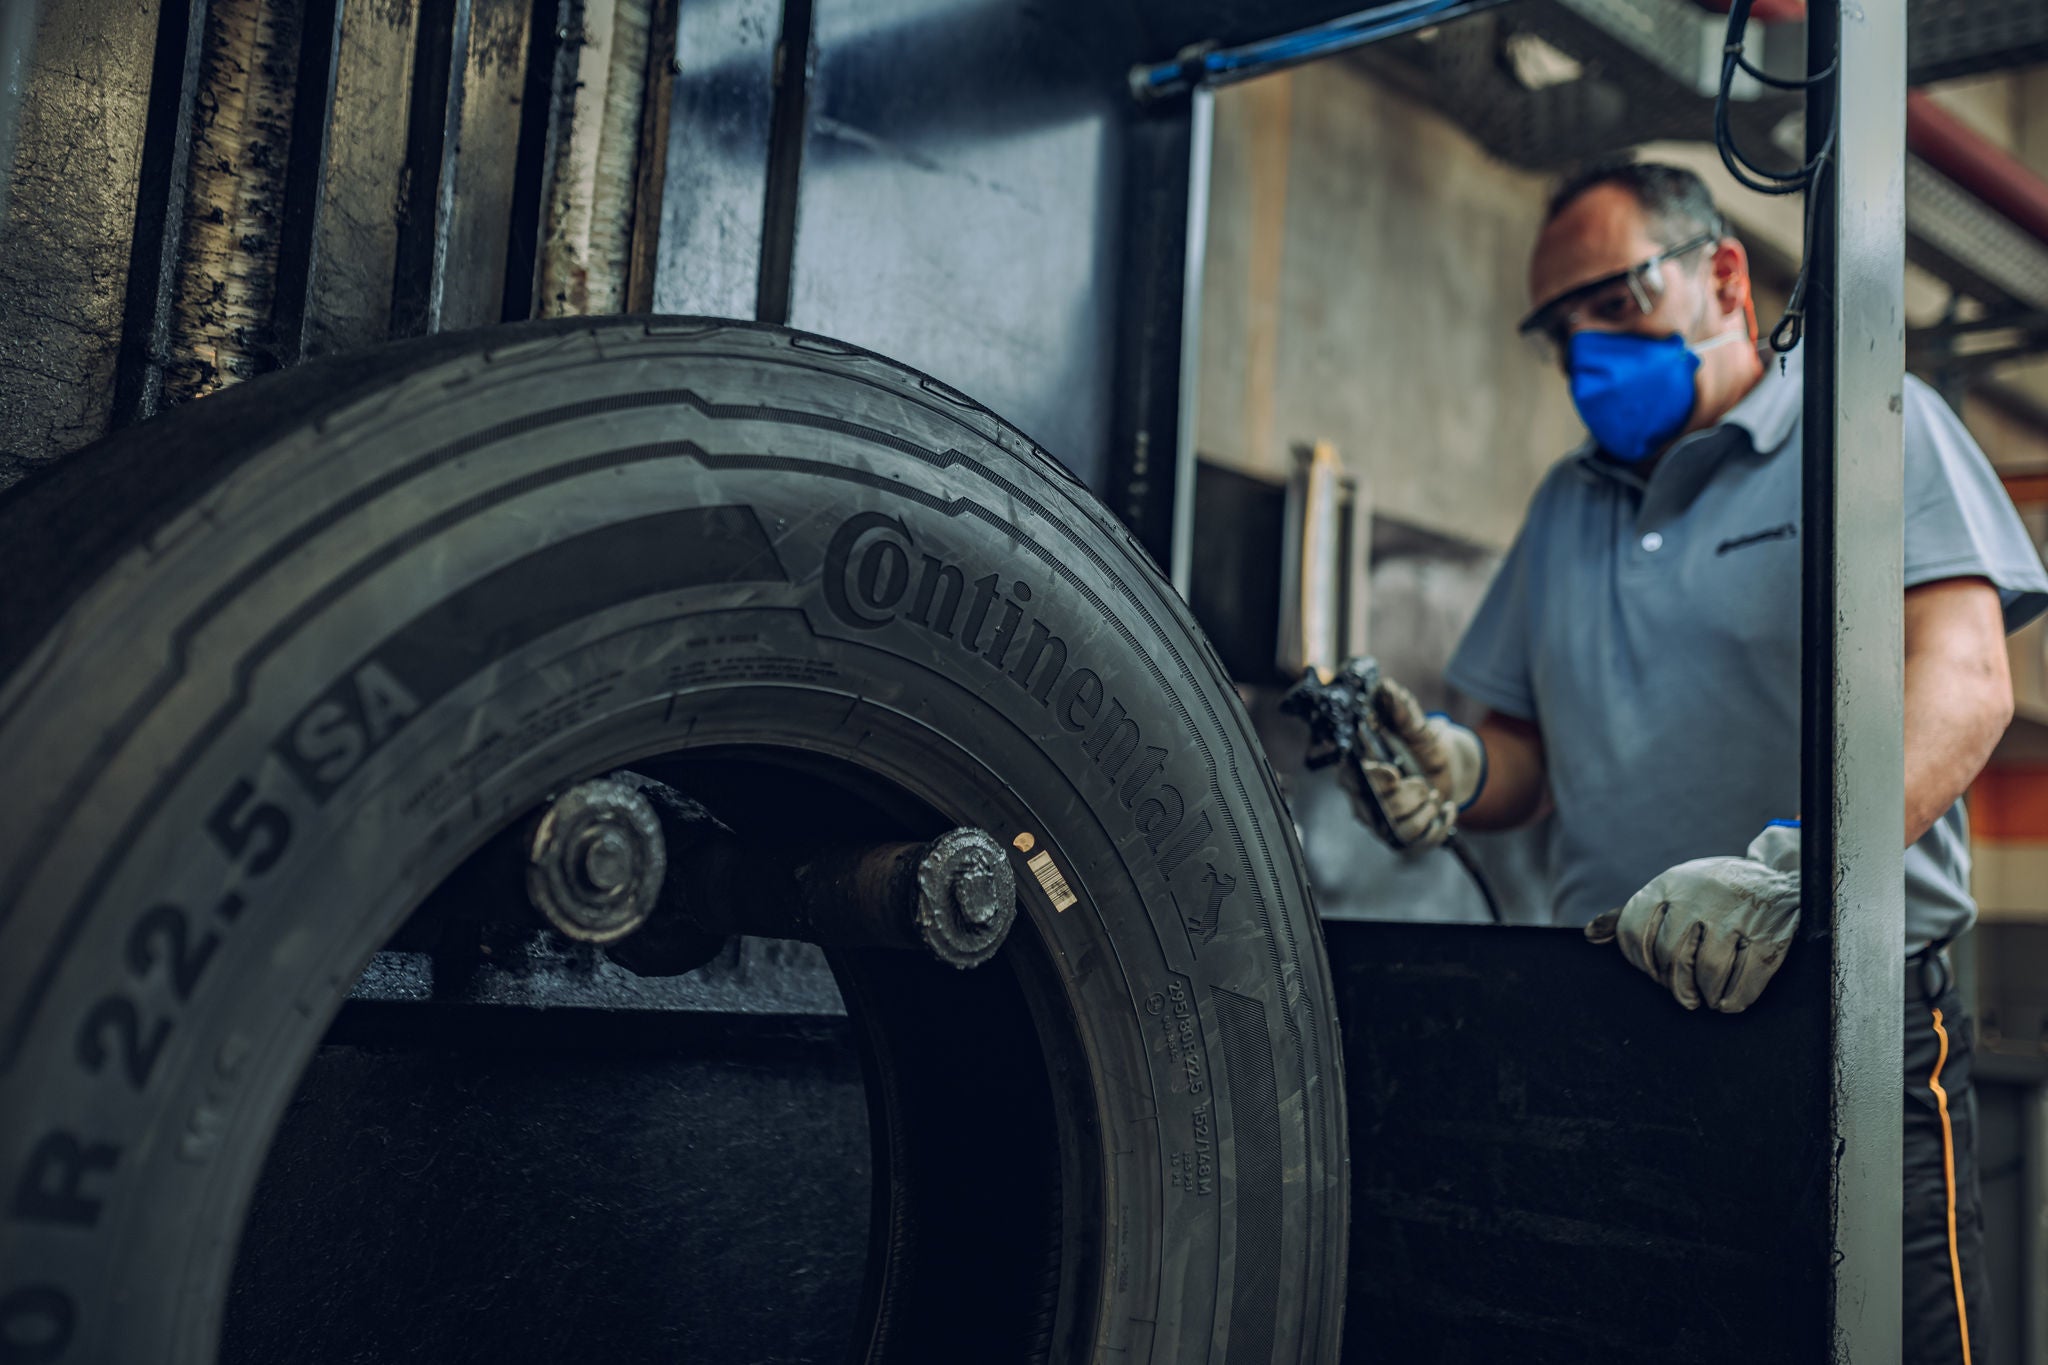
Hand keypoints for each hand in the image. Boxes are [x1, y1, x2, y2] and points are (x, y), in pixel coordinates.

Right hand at [1335, 674, 1484, 850]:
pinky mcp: (1402, 837)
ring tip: (1434, 796)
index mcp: (1360, 770)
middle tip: (1422, 784)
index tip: (1393, 771)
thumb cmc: (1424, 748)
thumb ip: (1403, 710)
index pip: (1350, 779)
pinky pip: (1418, 843)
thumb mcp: (1419, 728)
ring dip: (1424, 812)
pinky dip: (1439, 825)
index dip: (1373, 779)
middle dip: (1405, 798)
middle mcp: (1364, 799)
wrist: (1449, 770)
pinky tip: (1447, 808)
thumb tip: (1387, 687)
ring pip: (1399, 829)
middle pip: (1376, 809)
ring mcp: (1382, 821)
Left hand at [1584, 823, 1800, 1012]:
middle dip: (1675, 985)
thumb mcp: (1670, 889)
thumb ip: (1631, 913)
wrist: (1779, 876)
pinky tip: (1729, 1000)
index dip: (1640, 962)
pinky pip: (1745, 981)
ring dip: (1705, 994)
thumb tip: (1590, 934)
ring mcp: (1735, 916)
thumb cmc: (1713, 889)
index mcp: (1668, 886)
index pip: (1632, 932)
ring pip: (1706, 972)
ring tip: (1706, 996)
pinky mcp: (1768, 936)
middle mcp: (1699, 898)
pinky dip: (1734, 999)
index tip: (1655, 971)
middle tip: (1684, 993)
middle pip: (1670, 958)